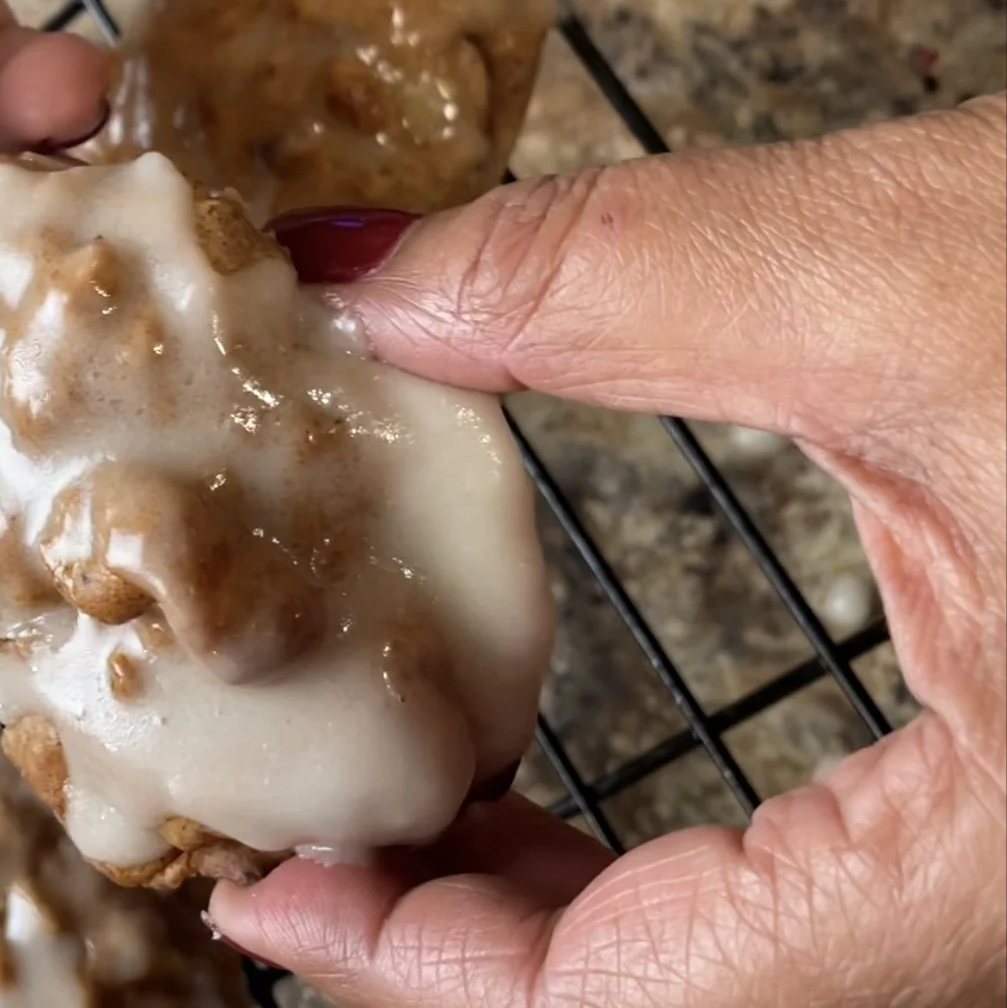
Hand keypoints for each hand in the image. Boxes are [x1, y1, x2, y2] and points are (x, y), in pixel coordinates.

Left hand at [220, 94, 1006, 1005]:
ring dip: (582, 923)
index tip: (271, 895)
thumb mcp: (932, 269)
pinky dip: (694, 877)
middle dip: (481, 950)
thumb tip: (373, 278)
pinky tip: (600, 799)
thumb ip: (619, 280)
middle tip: (323, 851)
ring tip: (431, 819)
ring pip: (770, 975)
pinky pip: (846, 912)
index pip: (644, 1004)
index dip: (422, 968)